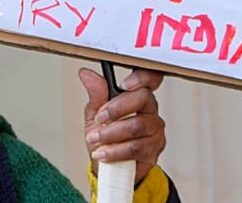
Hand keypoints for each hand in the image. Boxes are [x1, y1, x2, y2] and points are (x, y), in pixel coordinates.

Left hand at [79, 66, 166, 180]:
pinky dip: (115, 151)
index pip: (149, 79)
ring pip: (136, 126)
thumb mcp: (96, 114)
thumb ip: (96, 94)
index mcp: (138, 96)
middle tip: (99, 119)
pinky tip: (104, 153)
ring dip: (110, 134)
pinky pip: (135, 148)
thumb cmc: (105, 137)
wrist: (108, 167)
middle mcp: (150, 111)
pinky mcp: (153, 151)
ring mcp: (154, 131)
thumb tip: (87, 74)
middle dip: (116, 109)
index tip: (124, 84)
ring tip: (96, 140)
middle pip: (142, 99)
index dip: (142, 77)